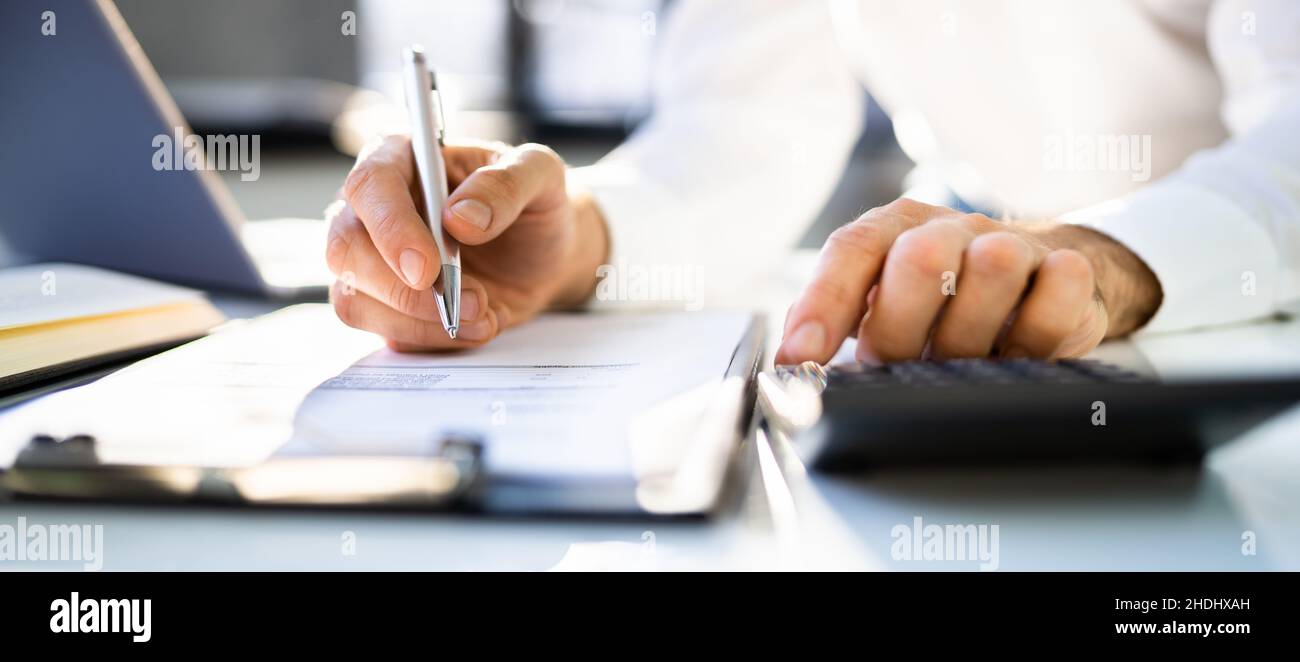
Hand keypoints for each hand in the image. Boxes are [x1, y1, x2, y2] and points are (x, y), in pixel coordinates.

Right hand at [326, 135, 607, 350]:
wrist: (545, 256)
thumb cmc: (534, 203)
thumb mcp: (540, 176)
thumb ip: (506, 185)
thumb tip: (460, 217)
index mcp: (402, 158)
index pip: (369, 185)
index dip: (391, 229)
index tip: (427, 268)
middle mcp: (374, 207)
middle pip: (346, 248)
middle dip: (404, 289)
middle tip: (473, 301)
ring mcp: (371, 259)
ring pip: (354, 298)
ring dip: (419, 320)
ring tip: (484, 315)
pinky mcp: (383, 304)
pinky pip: (383, 330)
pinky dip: (430, 337)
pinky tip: (475, 326)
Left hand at [775, 198, 1161, 363]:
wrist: (1044, 277)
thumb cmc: (946, 301)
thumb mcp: (885, 304)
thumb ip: (836, 323)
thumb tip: (791, 367)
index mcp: (894, 230)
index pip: (851, 251)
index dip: (822, 304)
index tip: (799, 358)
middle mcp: (950, 229)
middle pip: (919, 257)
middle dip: (900, 328)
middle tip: (901, 365)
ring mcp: (1013, 242)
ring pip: (992, 268)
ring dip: (970, 336)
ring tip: (962, 363)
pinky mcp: (1070, 268)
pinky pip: (1060, 290)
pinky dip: (1037, 334)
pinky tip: (1018, 356)